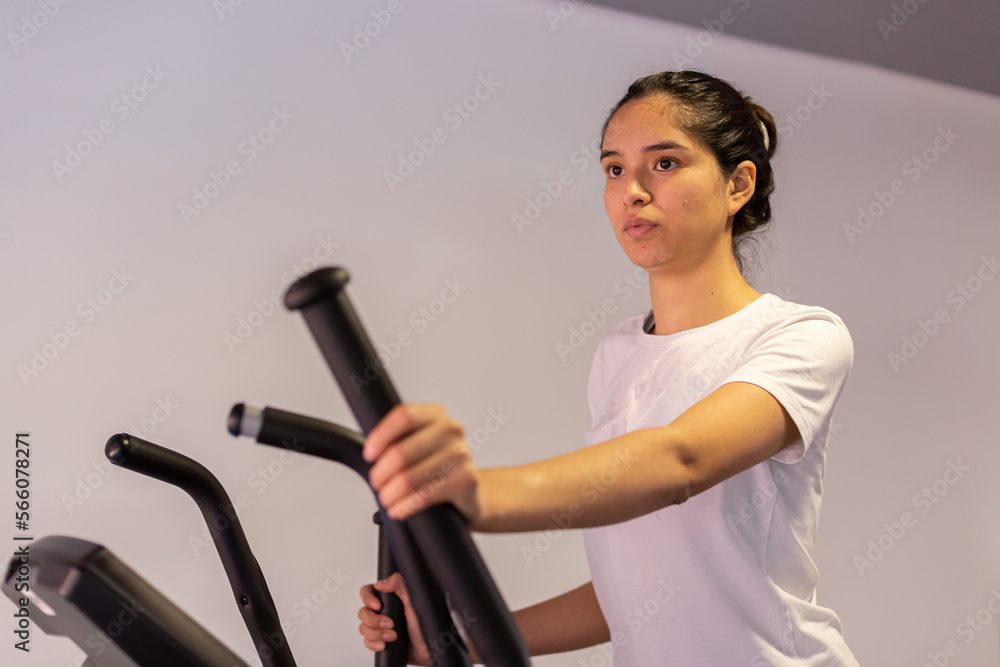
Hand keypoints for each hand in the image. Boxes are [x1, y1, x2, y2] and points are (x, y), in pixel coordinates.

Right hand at [358, 572, 429, 664]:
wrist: (430, 650)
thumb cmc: (427, 626)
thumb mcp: (416, 601)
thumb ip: (400, 585)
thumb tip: (381, 583)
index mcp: (392, 597)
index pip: (369, 591)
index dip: (368, 598)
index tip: (377, 605)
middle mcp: (385, 611)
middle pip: (364, 611)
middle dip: (374, 620)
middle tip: (390, 624)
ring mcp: (382, 626)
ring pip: (364, 627)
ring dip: (376, 633)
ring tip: (392, 636)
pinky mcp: (381, 640)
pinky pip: (367, 641)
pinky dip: (374, 644)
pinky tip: (385, 644)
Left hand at [363, 404, 479, 523]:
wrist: (468, 489)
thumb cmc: (436, 465)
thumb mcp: (417, 445)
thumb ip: (397, 441)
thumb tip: (371, 452)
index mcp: (436, 415)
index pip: (403, 416)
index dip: (381, 436)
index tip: (369, 454)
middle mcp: (451, 430)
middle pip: (401, 452)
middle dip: (381, 472)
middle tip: (376, 482)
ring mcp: (461, 455)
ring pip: (410, 477)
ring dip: (391, 493)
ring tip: (386, 499)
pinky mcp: (466, 480)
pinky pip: (425, 495)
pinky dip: (406, 506)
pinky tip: (399, 509)